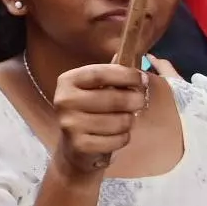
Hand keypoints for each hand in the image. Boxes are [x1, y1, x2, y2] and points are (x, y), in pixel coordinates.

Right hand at [47, 62, 146, 176]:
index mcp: (68, 81)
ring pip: (119, 121)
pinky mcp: (79, 145)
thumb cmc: (90, 111)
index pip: (101, 74)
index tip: (142, 79)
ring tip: (123, 121)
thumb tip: (131, 58)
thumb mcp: (95, 88)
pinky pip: (117, 140)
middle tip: (139, 102)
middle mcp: (64, 100)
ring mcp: (69, 124)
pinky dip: (123, 138)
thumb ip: (112, 74)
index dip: (126, 75)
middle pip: (113, 98)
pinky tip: (116, 136)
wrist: (74, 147)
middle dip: (134, 100)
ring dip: (128, 122)